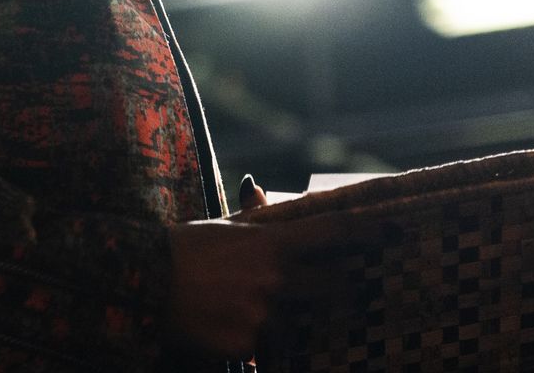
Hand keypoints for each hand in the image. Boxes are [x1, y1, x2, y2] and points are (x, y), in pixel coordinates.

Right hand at [161, 190, 370, 359]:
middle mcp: (275, 279)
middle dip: (343, 288)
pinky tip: (231, 326)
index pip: (333, 234)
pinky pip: (266, 347)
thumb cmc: (182, 250)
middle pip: (334, 286)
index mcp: (272, 242)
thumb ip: (251, 215)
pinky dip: (257, 341)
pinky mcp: (246, 345)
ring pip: (299, 321)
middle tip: (347, 288)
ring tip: (259, 308)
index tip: (391, 231)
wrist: (142, 284)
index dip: (367, 232)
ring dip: (290, 318)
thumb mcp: (220, 226)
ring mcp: (263, 315)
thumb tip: (258, 186)